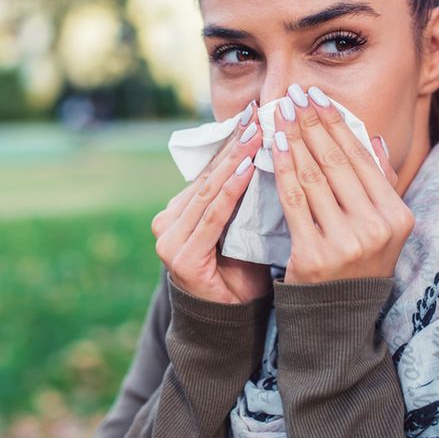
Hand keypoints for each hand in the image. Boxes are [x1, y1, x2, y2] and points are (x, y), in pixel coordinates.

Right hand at [152, 102, 272, 303]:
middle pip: (209, 176)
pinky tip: (247, 169)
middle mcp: (168, 223)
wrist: (231, 322)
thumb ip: (244, 195)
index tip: (253, 115)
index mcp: (179, 212)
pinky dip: (231, 191)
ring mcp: (170, 240)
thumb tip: (270, 148)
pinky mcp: (180, 257)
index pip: (210, 171)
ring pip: (210, 192)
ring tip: (255, 134)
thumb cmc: (243, 271)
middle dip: (235, 144)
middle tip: (256, 115)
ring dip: (235, 160)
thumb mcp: (243, 226)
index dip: (232, 143)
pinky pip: (212, 217)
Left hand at [270, 84, 413, 283]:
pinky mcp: (315, 255)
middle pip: (337, 162)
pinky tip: (273, 146)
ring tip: (279, 113)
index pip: (362, 159)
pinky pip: (294, 201)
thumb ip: (379, 184)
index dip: (337, 123)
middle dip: (312, 123)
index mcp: (398, 216)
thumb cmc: (356, 265)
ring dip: (294, 138)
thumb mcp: (380, 228)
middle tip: (293, 94)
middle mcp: (377, 228)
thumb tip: (373, 139)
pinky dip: (282, 168)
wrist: (336, 320)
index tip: (317, 97)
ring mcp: (347, 242)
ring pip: (314, 176)